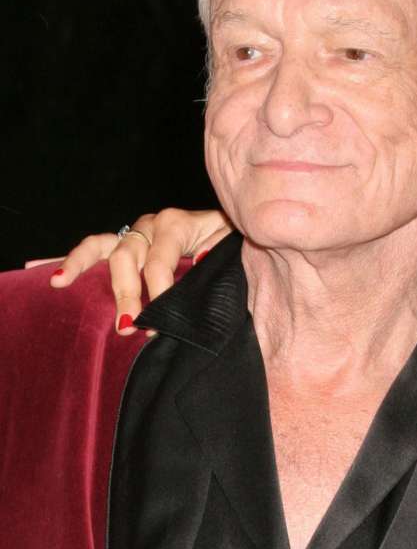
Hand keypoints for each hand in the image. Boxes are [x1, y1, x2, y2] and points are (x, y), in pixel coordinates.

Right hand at [48, 209, 230, 333]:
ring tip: (61, 284)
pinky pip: (93, 248)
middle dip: (125, 293)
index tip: (158, 321)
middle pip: (128, 258)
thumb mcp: (230, 243)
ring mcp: (133, 233)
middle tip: (127, 324)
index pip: (159, 261)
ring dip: (83, 269)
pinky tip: (54, 277)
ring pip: (102, 248)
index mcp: (176, 224)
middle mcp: (150, 226)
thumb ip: (218, 251)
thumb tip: (200, 259)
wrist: (227, 228)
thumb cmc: (226, 242)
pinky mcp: (123, 243)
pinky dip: (71, 260)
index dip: (158, 292)